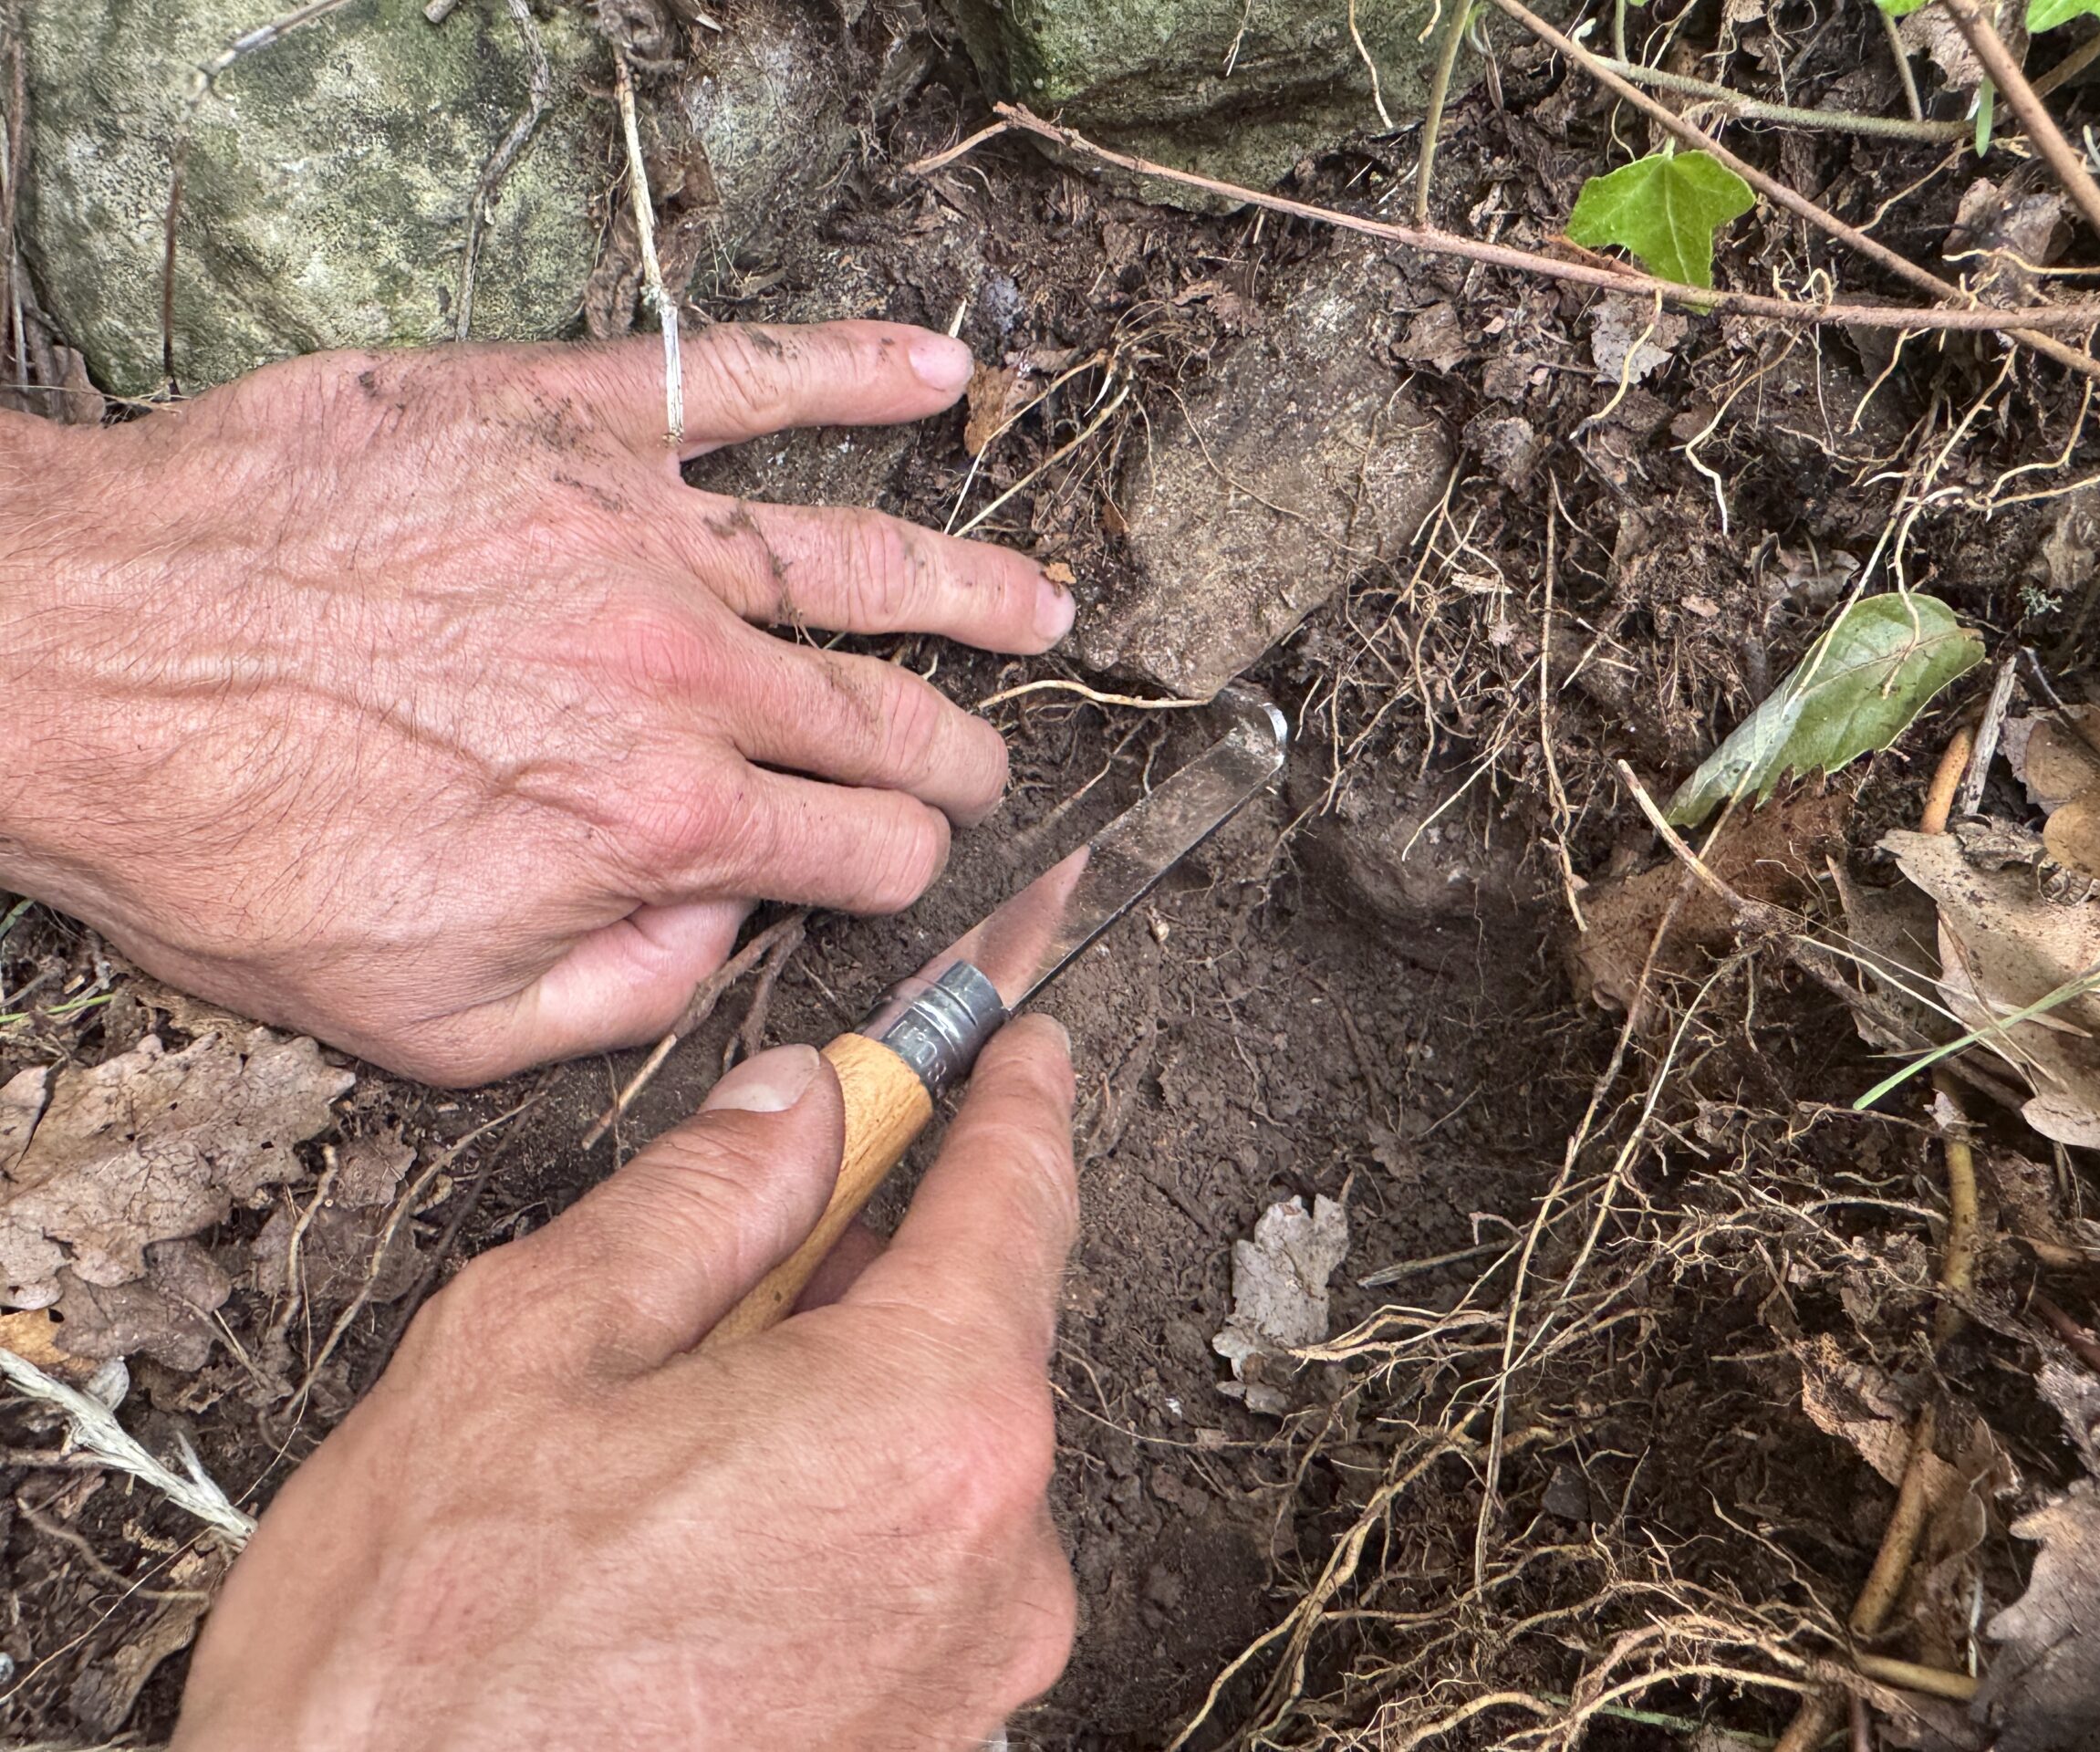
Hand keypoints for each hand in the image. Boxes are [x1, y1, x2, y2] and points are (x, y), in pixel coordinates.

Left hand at [0, 326, 1070, 1082]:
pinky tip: (935, 371)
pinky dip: (853, 367)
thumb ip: (624, 994)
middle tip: (990, 767)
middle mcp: (681, 674)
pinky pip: (741, 380)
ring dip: (974, 587)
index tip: (907, 870)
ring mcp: (634, 533)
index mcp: (664, 821)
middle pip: (891, 716)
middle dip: (964, 756)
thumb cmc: (229, 845)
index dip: (906, 873)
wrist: (73, 664)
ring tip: (1043, 602)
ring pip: (861, 558)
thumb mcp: (432, 1022)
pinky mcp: (564, 421)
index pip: (865, 849)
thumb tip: (728, 929)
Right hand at [174, 1015, 1079, 1751]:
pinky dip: (843, 1508)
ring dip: (846, 1398)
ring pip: (938, 1455)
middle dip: (877, 1264)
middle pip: (976, 1334)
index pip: (1015, 1203)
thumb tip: (796, 1109)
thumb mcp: (525, 1353)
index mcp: (922, 1422)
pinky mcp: (923, 1744)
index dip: (1012, 1105)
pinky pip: (917, 1567)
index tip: (1017, 1054)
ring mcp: (971, 1672)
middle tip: (759, 1239)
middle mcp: (993, 1557)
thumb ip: (697, 1203)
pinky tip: (707, 1530)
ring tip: (677, 1426)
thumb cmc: (422, 1667)